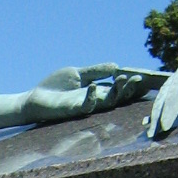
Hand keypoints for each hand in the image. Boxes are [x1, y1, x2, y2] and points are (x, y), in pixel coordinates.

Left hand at [22, 65, 154, 125]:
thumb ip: (96, 71)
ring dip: (115, 92)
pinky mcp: (72, 111)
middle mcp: (94, 101)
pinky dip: (91, 97)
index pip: (118, 90)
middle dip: (128, 89)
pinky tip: (93, 86)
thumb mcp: (78, 74)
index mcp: (97, 92)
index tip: (142, 77)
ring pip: (106, 104)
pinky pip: (86, 107)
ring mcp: (84, 107)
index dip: (131, 85)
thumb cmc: (55, 87)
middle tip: (137, 79)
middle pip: (117, 98)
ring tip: (121, 79)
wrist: (34, 99)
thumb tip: (117, 66)